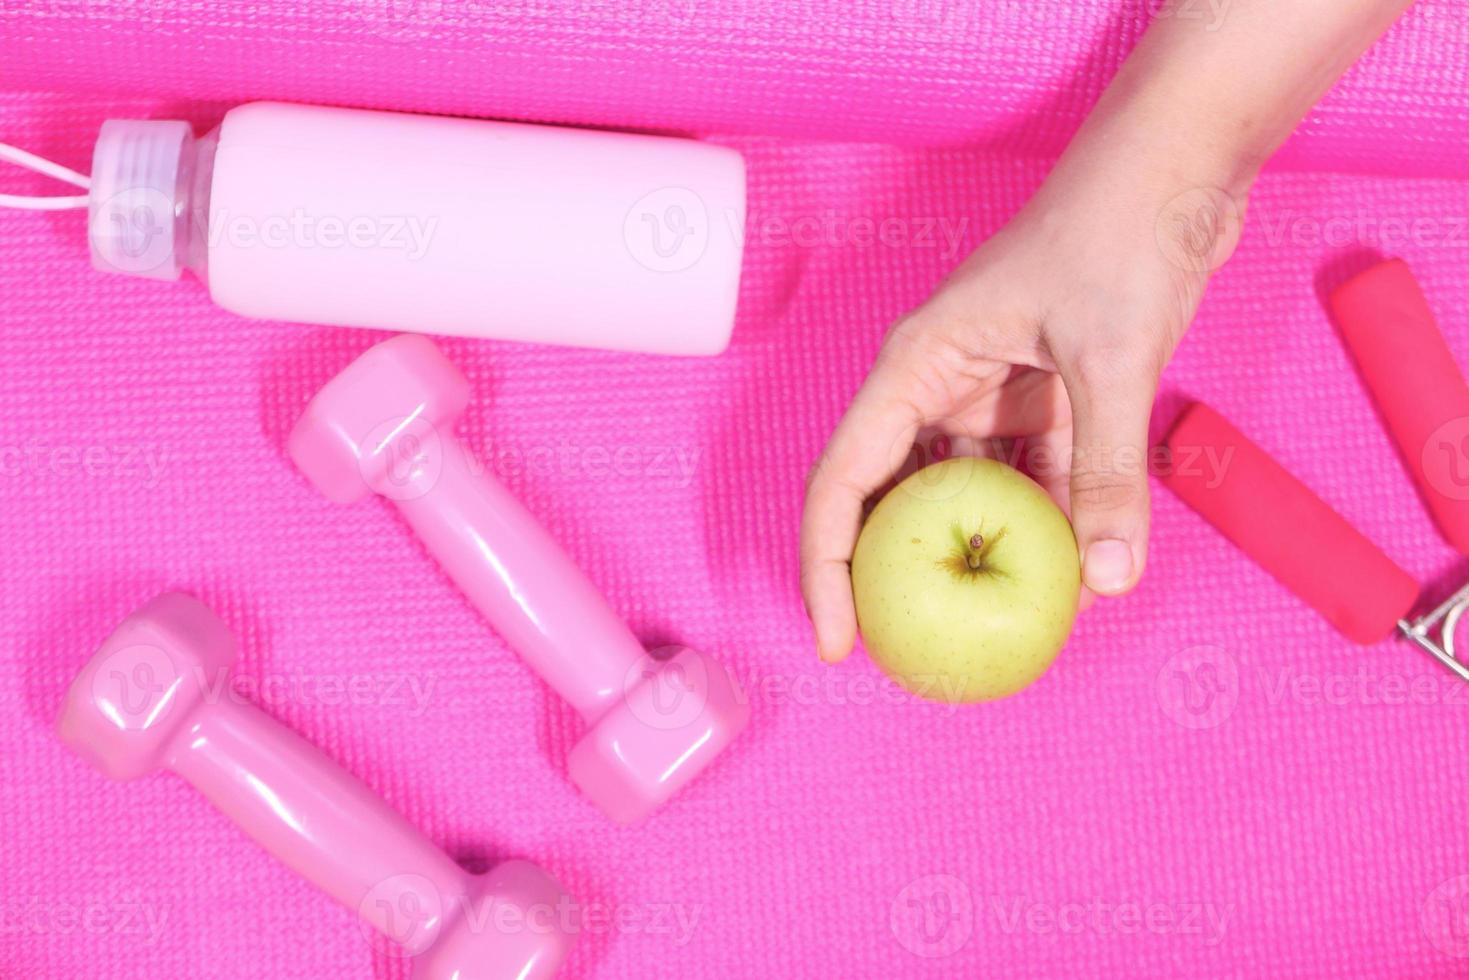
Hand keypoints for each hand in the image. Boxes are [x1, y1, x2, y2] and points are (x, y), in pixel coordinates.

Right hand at [799, 154, 1244, 662]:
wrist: (1175, 168)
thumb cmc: (1119, 232)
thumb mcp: (1110, 356)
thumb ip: (1104, 470)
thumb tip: (1107, 581)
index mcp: (915, 367)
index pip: (843, 482)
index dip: (827, 569)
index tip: (840, 641)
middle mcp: (937, 384)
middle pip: (887, 498)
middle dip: (892, 576)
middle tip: (910, 653)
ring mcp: (988, 393)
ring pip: (960, 495)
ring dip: (976, 555)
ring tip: (992, 627)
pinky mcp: (1039, 397)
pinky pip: (1026, 478)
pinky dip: (1041, 523)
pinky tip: (1068, 570)